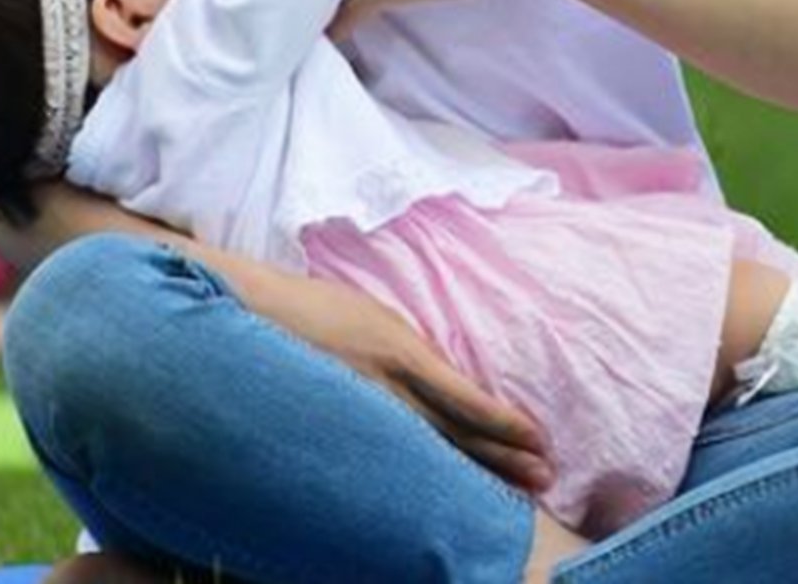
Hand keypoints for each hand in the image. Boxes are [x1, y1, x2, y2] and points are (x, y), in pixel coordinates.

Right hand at [246, 262, 554, 492]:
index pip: (466, 399)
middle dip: (503, 456)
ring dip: (475, 471)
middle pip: (456, 433)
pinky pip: (391, 454)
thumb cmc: (315, 307)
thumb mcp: (374, 314)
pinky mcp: (340, 427)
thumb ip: (411, 350)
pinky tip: (444, 485)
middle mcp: (386, 387)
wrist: (253, 313)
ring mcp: (362, 412)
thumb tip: (444, 377)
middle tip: (544, 475)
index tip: (538, 438)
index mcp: (400, 350)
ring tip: (515, 491)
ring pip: (429, 451)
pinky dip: (423, 471)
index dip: (505, 423)